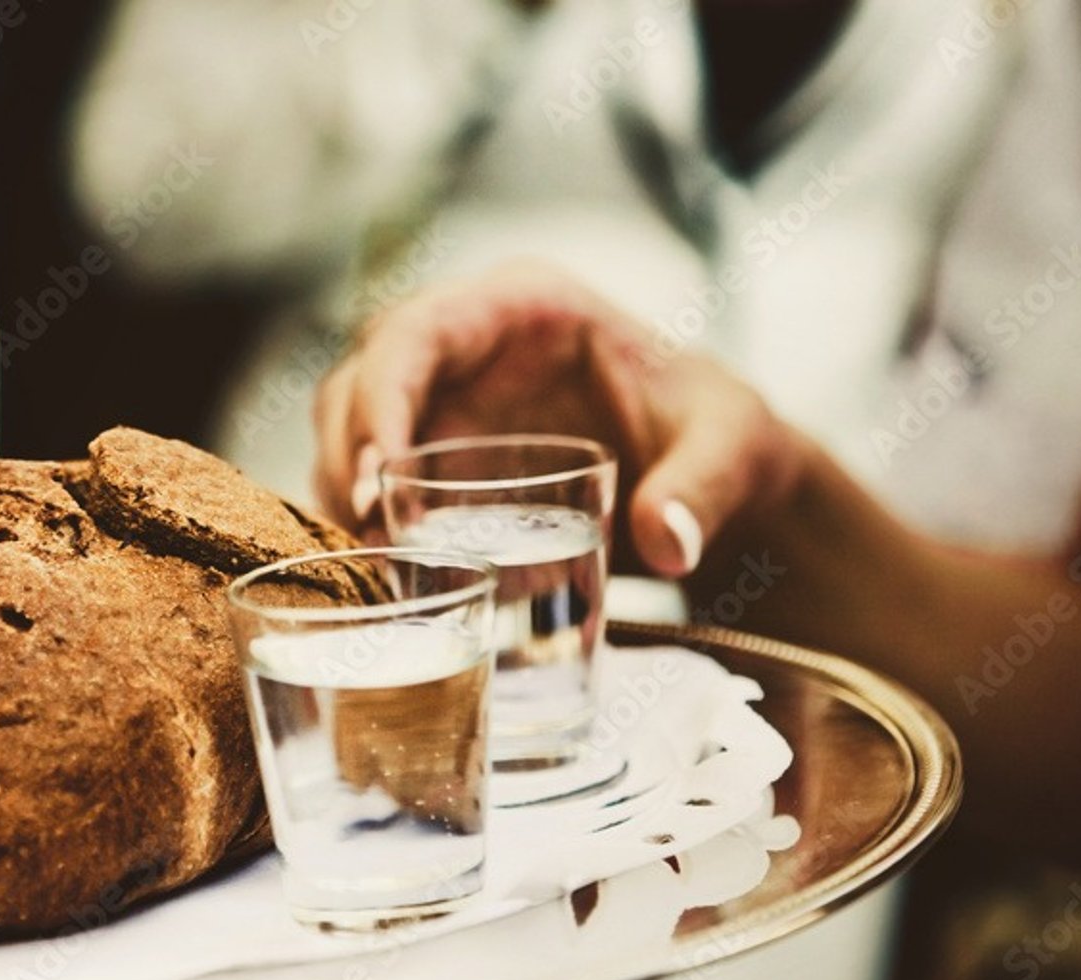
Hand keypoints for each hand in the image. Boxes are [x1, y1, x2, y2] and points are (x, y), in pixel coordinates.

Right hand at [312, 258, 813, 577]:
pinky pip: (372, 482)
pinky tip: (390, 573)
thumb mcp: (733, 447)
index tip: (380, 477)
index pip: (415, 333)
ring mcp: (442, 402)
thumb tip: (668, 542)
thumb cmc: (714, 433)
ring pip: (349, 432)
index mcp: (521, 306)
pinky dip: (367, 524)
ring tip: (378, 563)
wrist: (712, 476)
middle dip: (347, 457)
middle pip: (359, 382)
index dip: (380, 399)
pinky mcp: (436, 458)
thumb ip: (705, 486)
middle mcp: (464, 344)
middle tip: (371, 536)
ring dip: (347, 495)